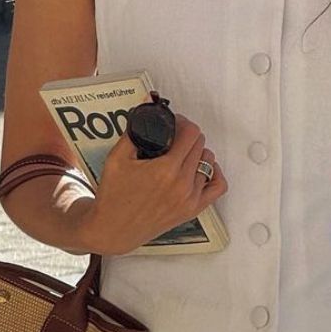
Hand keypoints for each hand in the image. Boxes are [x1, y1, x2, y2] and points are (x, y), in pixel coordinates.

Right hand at [77, 101, 227, 255]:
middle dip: (187, 135)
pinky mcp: (192, 210)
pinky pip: (217, 186)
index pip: (190, 133)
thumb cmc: (113, 195)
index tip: (172, 123)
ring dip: (197, 152)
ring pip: (208, 161)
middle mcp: (182, 184)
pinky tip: (201, 167)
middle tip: (173, 135)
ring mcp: (189, 198)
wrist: (113, 229)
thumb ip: (135, 129)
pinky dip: (214, 173)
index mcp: (166, 169)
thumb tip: (147, 102)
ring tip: (181, 152)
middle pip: (200, 144)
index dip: (182, 122)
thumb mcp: (117, 158)